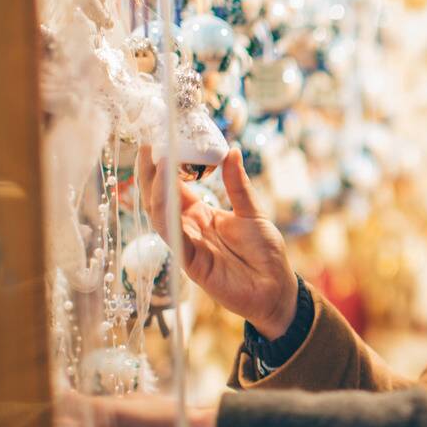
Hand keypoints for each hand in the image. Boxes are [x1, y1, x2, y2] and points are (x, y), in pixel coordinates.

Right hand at [137, 146, 297, 338]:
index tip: (161, 138)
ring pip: (160, 215)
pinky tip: (166, 196)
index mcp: (201, 214)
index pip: (175, 186)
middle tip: (149, 143)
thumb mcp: (253, 212)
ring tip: (155, 161)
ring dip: (155, 188)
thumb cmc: (265, 253)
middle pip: (160, 198)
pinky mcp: (191, 264)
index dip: (166, 165)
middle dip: (152, 172)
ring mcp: (187, 245)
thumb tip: (231, 150)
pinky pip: (174, 238)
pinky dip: (168, 217)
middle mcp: (188, 228)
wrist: (277, 289)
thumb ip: (239, 185)